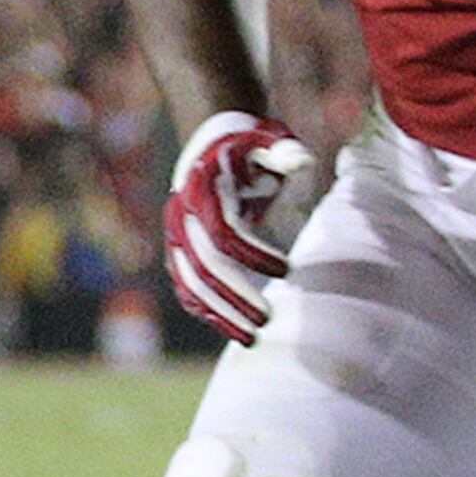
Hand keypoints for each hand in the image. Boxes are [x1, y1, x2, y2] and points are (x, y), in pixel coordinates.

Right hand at [164, 109, 315, 345]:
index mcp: (200, 190)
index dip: (253, 256)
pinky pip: (187, 288)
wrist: (212, 145)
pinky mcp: (178, 252)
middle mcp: (180, 217)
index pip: (223, 234)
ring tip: (251, 339)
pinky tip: (233, 329)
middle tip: (267, 321)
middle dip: (235, 297)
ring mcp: (175, 237)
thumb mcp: (266, 137)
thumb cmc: (249, 144)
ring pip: (190, 285)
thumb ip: (282, 149)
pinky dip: (207, 311)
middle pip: (203, 268)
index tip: (287, 270)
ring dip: (219, 315)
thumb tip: (300, 160)